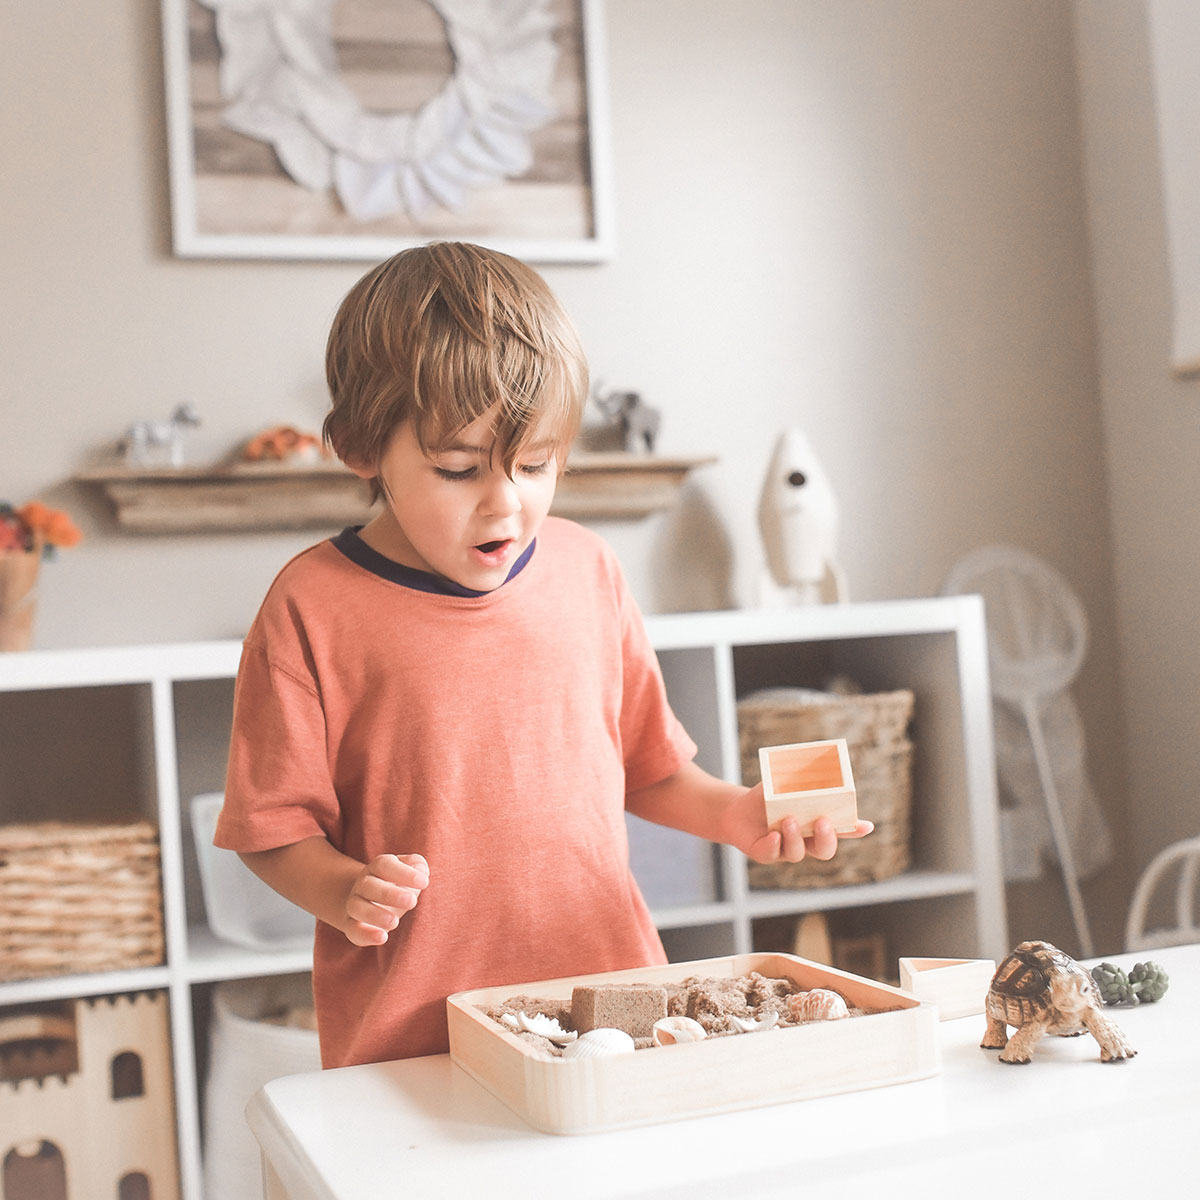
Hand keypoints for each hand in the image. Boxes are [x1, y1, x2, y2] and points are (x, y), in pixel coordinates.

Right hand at [343, 853, 428, 946]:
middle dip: (390, 894)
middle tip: (412, 901)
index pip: (384, 865)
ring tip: (395, 922)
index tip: (424, 882)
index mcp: (377, 867)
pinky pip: (353, 930)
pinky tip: (383, 937)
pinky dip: (366, 935)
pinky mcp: (353, 926)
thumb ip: (418, 866)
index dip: (403, 873)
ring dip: (375, 915)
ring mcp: (355, 904)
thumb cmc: (399, 883)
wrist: (374, 899)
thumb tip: (421, 873)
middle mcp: (363, 884)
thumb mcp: (410, 870)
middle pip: (369, 885)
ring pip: (356, 907)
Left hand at [721, 784, 873, 864]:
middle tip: (822, 821)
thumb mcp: (784, 784)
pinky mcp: (764, 853)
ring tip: (789, 819)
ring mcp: (785, 850)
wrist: (738, 810)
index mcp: (815, 825)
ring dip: (796, 837)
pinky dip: (774, 845)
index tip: (866, 825)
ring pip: (798, 853)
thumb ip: (802, 778)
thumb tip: (817, 761)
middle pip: (824, 850)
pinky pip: (772, 854)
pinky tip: (773, 835)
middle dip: (827, 838)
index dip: (854, 830)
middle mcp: (804, 841)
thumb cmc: (768, 797)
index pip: (840, 830)